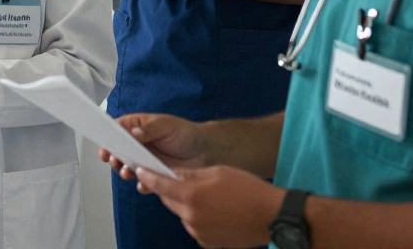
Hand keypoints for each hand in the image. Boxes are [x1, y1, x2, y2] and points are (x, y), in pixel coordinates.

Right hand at [98, 112, 209, 178]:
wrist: (206, 152)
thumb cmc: (185, 133)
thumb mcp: (166, 125)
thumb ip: (149, 129)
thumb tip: (134, 133)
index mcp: (138, 128)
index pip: (117, 131)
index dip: (109, 138)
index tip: (105, 147)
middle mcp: (138, 145)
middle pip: (118, 151)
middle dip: (113, 157)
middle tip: (115, 161)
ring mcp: (145, 161)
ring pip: (127, 167)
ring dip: (123, 171)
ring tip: (127, 172)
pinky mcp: (154, 176)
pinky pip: (143, 182)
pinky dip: (142, 184)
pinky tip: (145, 183)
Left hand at [133, 165, 282, 247]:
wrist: (272, 216)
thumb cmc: (249, 190)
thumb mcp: (218, 172)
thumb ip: (191, 174)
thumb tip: (173, 173)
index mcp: (192, 195)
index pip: (160, 185)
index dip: (148, 176)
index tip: (140, 170)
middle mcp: (191, 216)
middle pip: (169, 200)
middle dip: (170, 189)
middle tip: (178, 180)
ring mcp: (198, 232)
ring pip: (181, 214)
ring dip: (185, 205)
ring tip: (208, 197)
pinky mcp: (206, 242)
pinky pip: (193, 226)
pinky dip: (197, 218)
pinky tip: (215, 211)